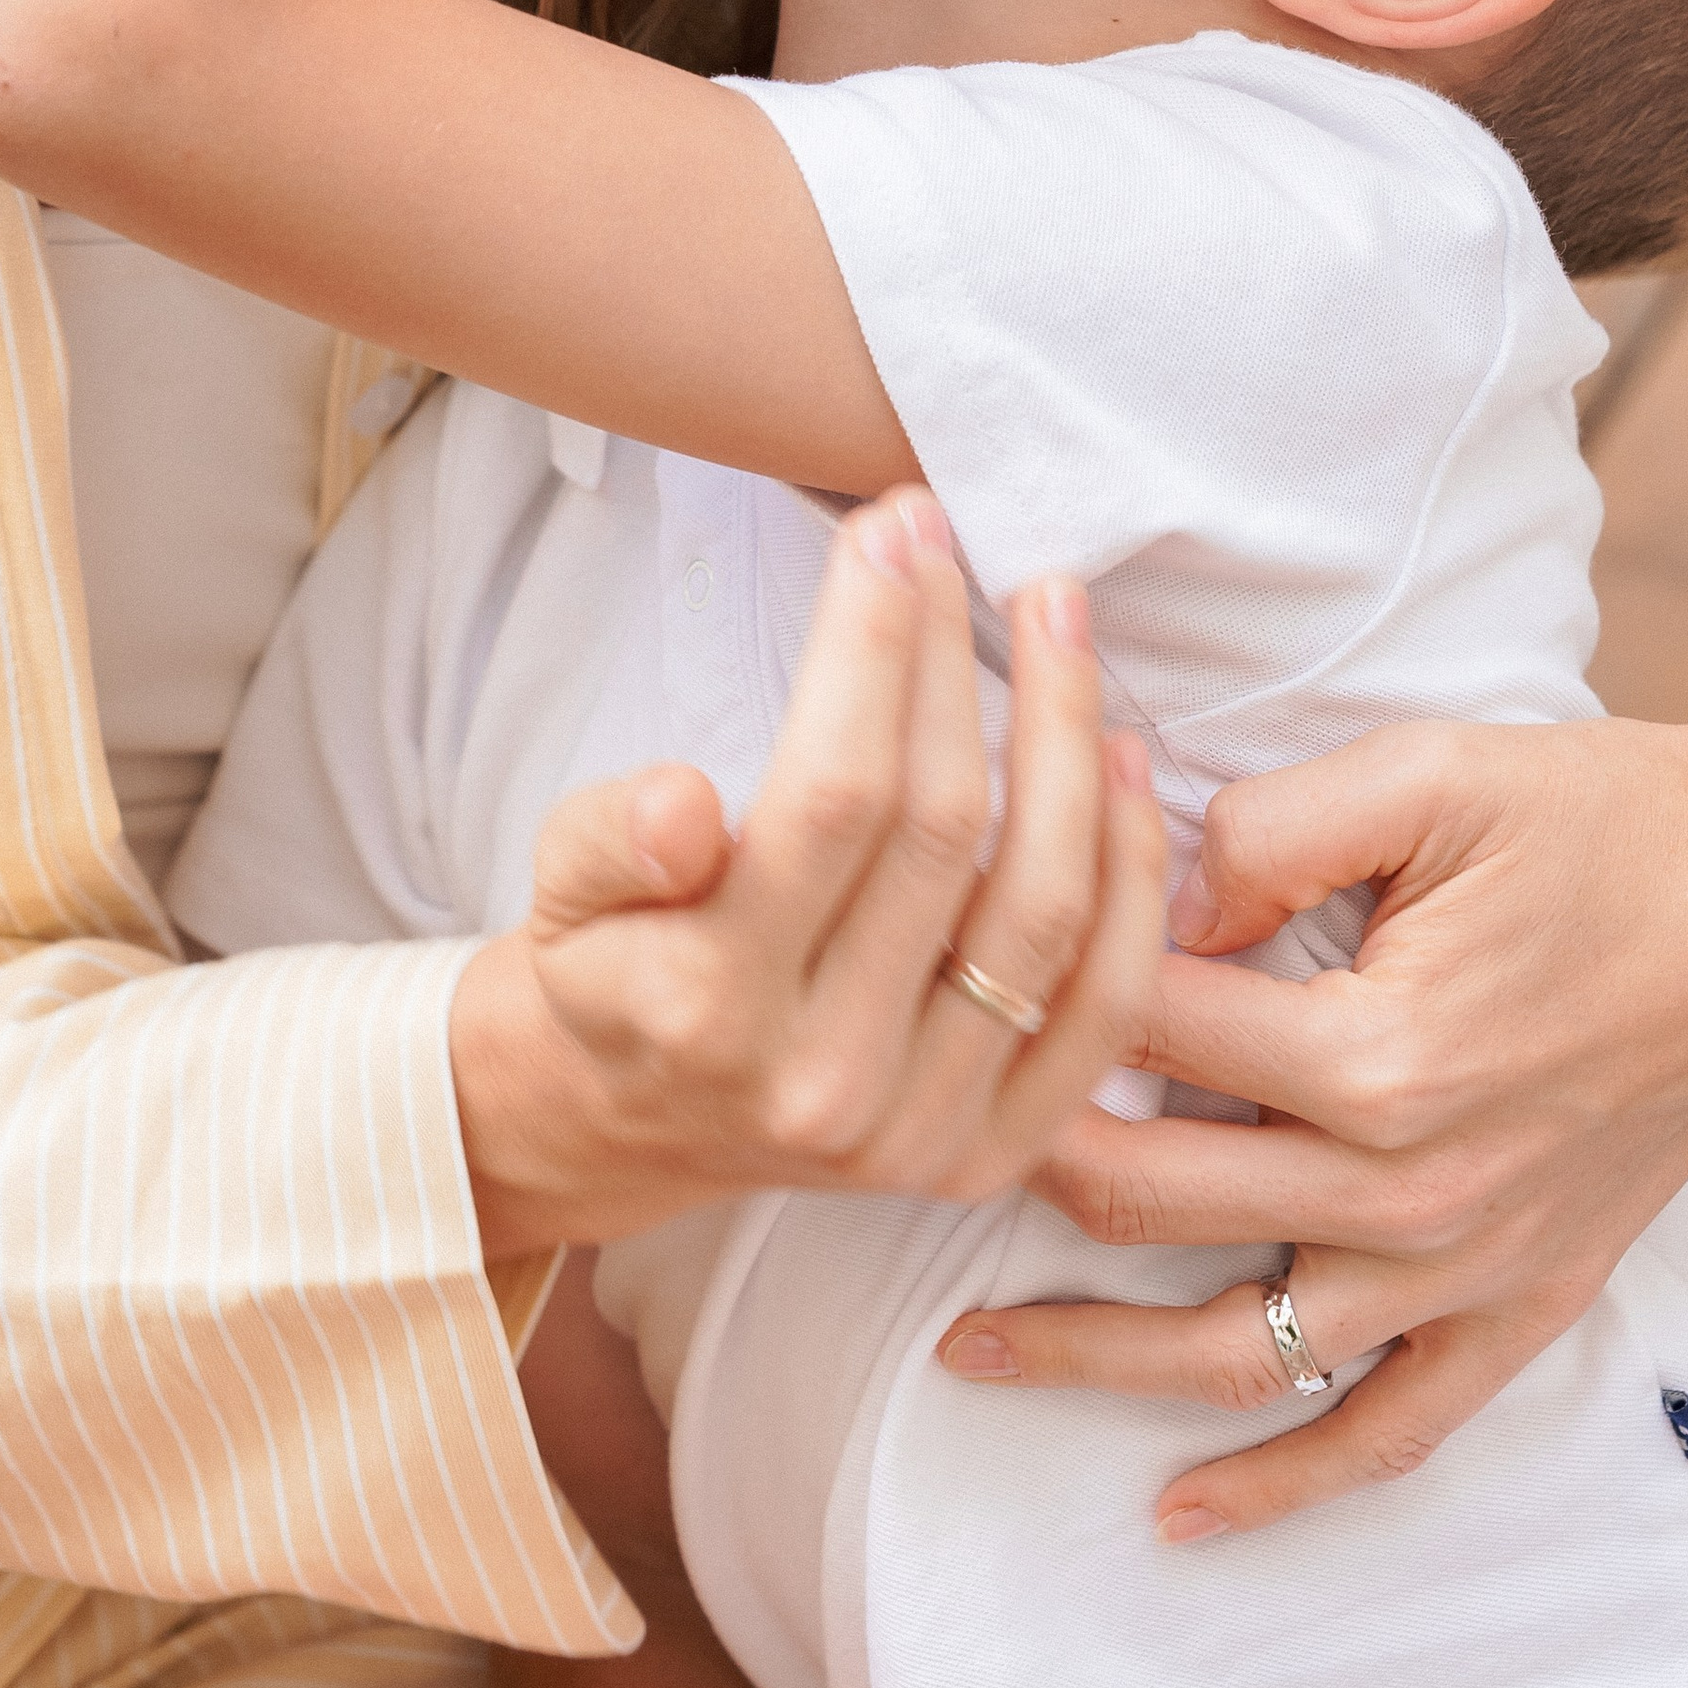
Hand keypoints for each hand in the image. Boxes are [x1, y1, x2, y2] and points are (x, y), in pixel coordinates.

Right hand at [450, 491, 1169, 1257]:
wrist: (635, 1119)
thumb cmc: (608, 962)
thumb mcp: (560, 888)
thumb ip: (611, 837)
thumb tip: (686, 804)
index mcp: (709, 1008)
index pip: (829, 797)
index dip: (872, 649)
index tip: (886, 532)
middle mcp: (826, 1082)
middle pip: (940, 832)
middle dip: (956, 658)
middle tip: (953, 540)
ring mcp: (923, 1130)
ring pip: (1040, 909)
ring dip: (1066, 739)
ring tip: (1056, 615)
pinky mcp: (996, 1156)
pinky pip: (1102, 1003)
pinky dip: (1127, 874)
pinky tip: (1119, 757)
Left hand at [945, 675, 1687, 1534]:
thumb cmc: (1599, 819)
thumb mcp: (1427, 773)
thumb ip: (1262, 831)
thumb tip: (1137, 883)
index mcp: (1373, 1049)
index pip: (1135, 1028)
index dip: (1028, 977)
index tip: (943, 952)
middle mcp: (1409, 1186)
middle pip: (1148, 1196)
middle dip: (1013, 1163)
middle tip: (911, 1127)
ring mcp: (1462, 1267)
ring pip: (1237, 1349)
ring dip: (1092, 1357)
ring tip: (967, 1350)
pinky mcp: (1518, 1307)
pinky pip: (1387, 1432)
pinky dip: (1280, 1485)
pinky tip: (1178, 1509)